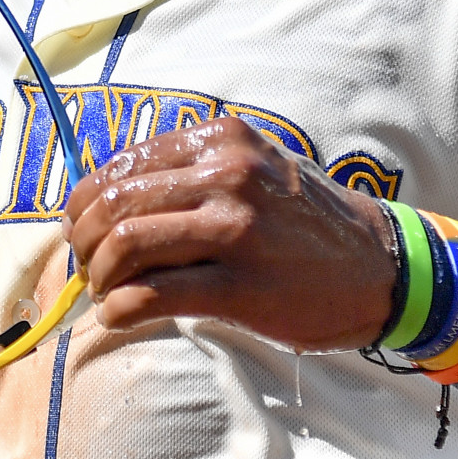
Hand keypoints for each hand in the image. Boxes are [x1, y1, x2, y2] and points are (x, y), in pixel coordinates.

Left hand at [60, 117, 397, 351]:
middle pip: (115, 204)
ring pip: (126, 246)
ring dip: (98, 277)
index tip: (80, 229)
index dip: (84, 203)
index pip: (121, 165)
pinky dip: (118, 311)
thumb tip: (104, 203)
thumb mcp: (253, 168)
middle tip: (87, 268)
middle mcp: (227, 174)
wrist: (377, 268)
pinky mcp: (241, 286)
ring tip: (104, 293)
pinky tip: (118, 318)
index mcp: (222, 139)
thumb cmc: (304, 222)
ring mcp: (235, 229)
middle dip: (84, 242)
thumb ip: (189, 172)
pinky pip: (151, 296)